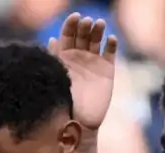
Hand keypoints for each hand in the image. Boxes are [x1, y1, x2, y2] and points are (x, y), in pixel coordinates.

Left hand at [49, 13, 117, 130]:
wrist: (80, 122)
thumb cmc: (64, 102)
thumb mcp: (57, 79)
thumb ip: (55, 60)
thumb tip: (52, 40)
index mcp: (65, 56)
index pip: (68, 34)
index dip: (71, 24)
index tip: (75, 17)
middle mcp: (79, 56)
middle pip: (83, 34)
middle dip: (85, 26)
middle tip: (87, 22)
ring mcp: (94, 62)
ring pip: (97, 39)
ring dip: (98, 30)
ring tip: (99, 24)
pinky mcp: (107, 70)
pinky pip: (110, 53)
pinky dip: (111, 44)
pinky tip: (110, 39)